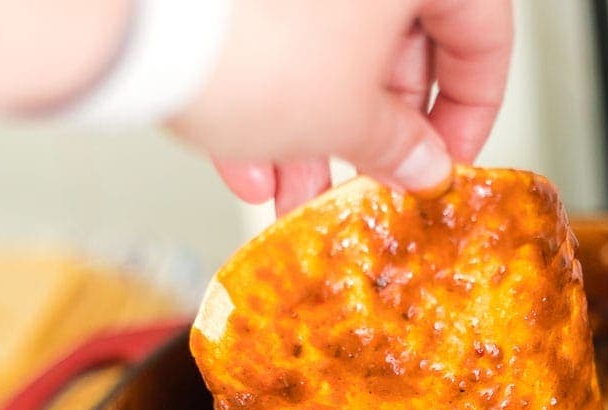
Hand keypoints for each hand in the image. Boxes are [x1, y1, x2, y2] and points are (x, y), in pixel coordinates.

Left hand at [168, 0, 512, 214]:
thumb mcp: (350, 119)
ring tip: (298, 191)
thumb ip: (402, 146)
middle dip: (376, 127)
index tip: (448, 161)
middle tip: (372, 179)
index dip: (473, 112)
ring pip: (327, 40)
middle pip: (397, 37)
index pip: (481, 33)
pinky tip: (247, 158)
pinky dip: (264, 92)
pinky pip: (270, 29)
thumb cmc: (251, 43)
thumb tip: (421, 162)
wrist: (125, 21)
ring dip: (315, 127)